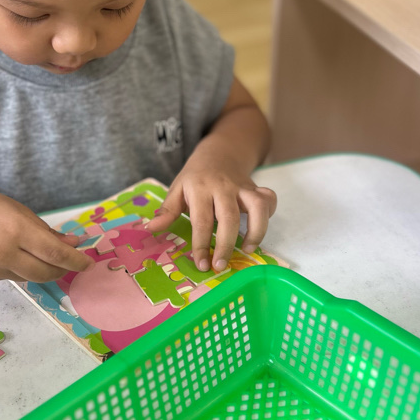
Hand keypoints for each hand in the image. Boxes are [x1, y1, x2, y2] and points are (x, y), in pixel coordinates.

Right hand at [0, 186, 91, 282]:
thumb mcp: (17, 210)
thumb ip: (45, 230)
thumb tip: (72, 244)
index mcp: (16, 229)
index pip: (54, 252)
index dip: (75, 260)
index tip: (88, 263)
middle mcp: (5, 252)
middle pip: (46, 272)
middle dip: (63, 269)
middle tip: (72, 263)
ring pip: (32, 277)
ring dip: (45, 270)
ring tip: (46, 256)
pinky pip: (15, 276)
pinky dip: (24, 269)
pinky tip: (17, 255)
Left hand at [145, 155, 276, 272]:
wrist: (217, 153)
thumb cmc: (195, 177)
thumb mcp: (177, 189)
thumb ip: (167, 210)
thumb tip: (150, 229)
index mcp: (200, 188)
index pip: (201, 220)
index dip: (201, 244)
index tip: (200, 264)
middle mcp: (223, 187)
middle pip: (229, 218)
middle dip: (225, 245)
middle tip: (219, 266)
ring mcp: (242, 187)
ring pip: (257, 207)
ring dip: (256, 232)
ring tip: (246, 251)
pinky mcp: (256, 189)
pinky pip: (269, 200)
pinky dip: (269, 215)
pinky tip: (257, 232)